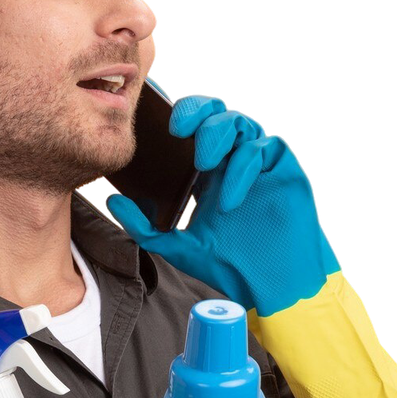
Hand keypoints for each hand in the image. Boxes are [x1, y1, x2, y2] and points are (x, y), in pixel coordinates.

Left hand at [106, 95, 339, 316]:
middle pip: (216, 112)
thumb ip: (144, 227)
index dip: (179, 115)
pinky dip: (243, 167)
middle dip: (196, 110)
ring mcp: (260, 163)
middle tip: (177, 129)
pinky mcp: (284, 168)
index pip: (193, 127)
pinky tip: (229, 199)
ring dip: (218, 134)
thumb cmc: (230, 266)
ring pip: (241, 122)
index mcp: (209, 172)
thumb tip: (113, 201)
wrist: (272, 286)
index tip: (158, 126)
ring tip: (204, 163)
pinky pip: (265, 147)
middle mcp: (234, 160)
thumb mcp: (178, 247)